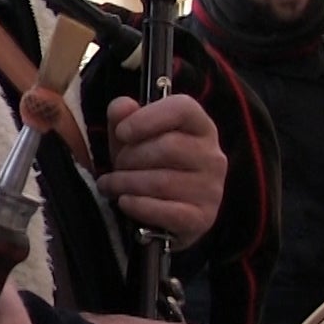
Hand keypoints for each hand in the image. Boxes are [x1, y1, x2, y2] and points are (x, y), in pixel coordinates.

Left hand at [96, 95, 224, 248]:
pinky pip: (167, 211)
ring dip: (126, 184)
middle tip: (115, 167)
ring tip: (111, 185)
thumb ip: (123, 117)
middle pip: (168, 147)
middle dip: (130, 157)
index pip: (183, 109)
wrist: (163, 213)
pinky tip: (125, 202)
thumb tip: (122, 106)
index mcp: (200, 126)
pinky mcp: (202, 218)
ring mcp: (211, 189)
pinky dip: (139, 206)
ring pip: (162, 181)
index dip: (148, 118)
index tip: (121, 132)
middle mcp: (213, 156)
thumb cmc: (147, 166)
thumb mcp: (131, 138)